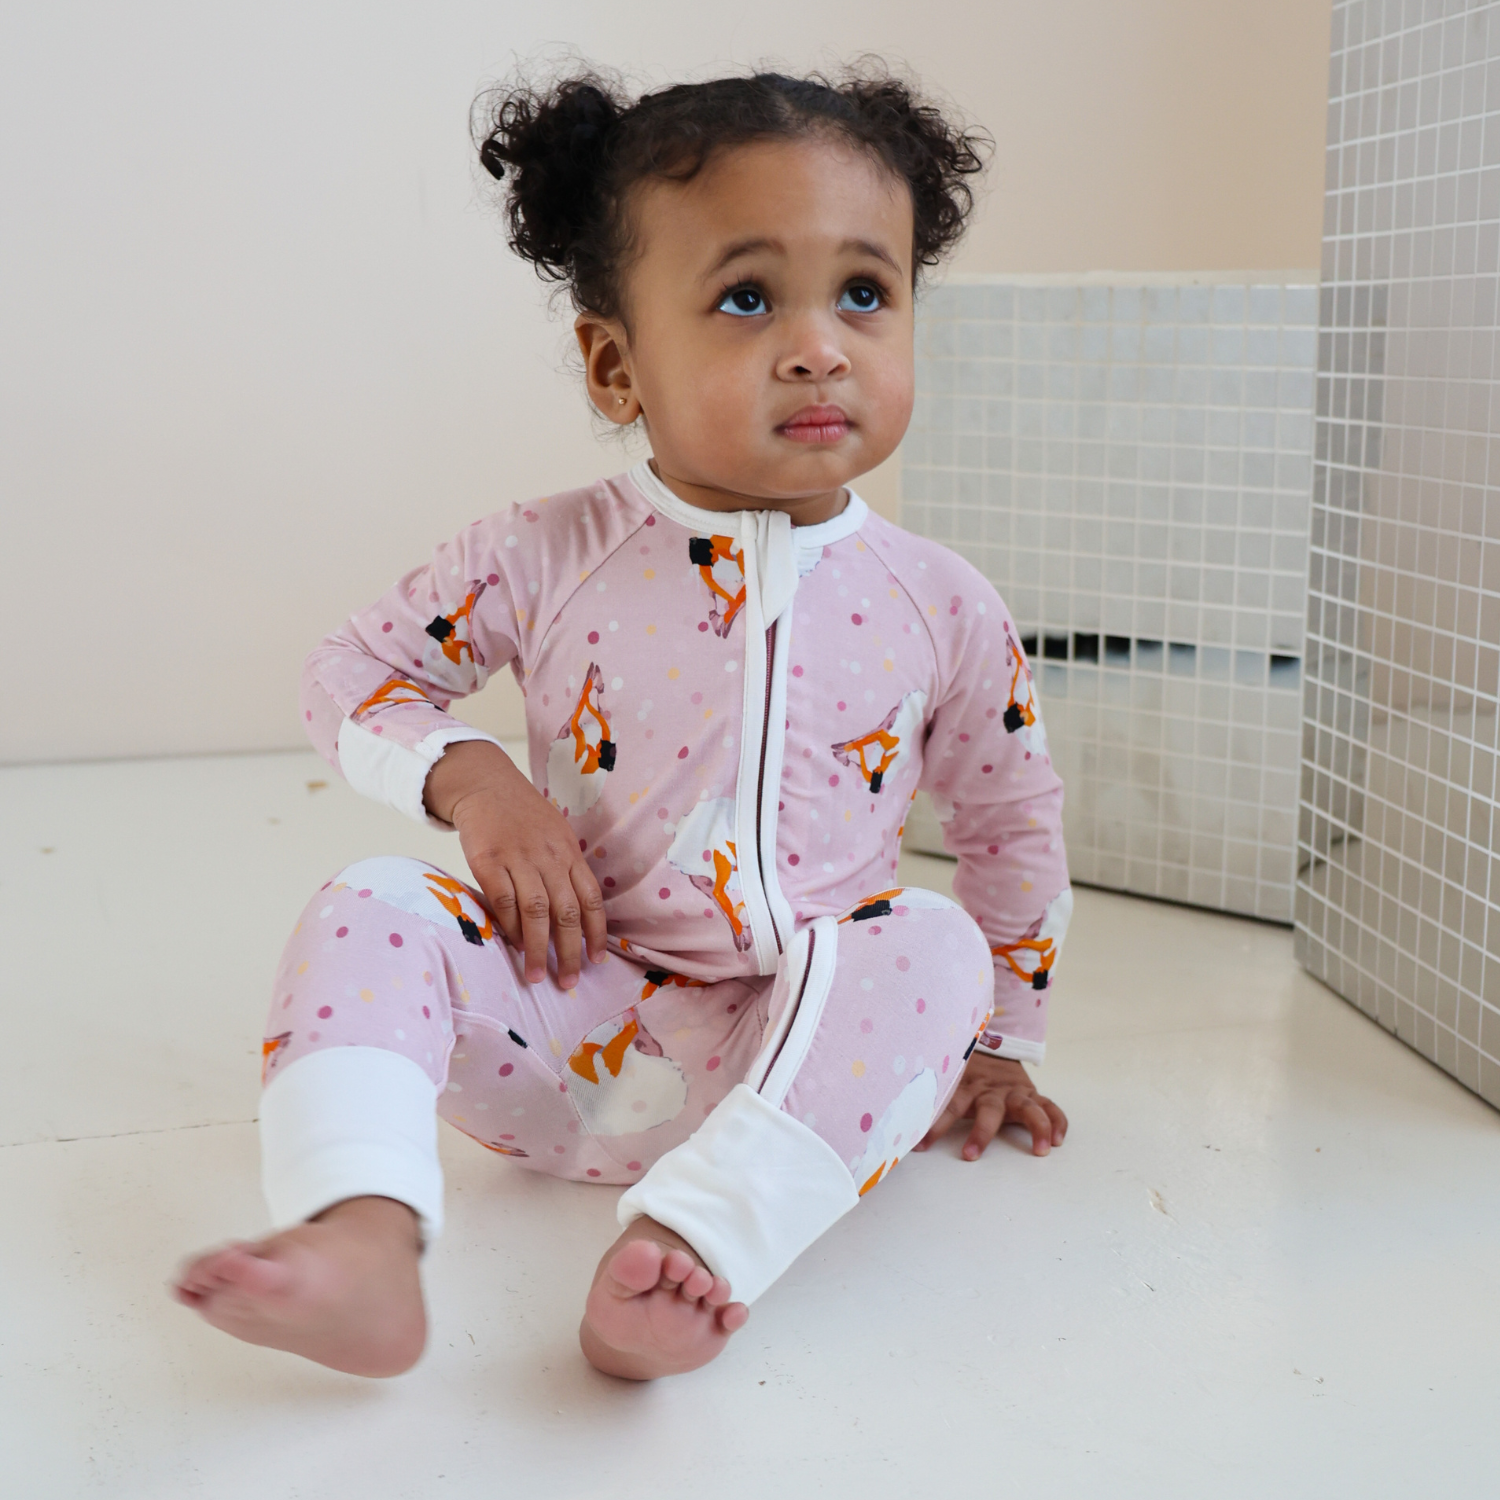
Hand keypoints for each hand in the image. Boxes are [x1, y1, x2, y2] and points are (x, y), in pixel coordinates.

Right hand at [423, 741, 606, 988]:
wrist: (485, 784)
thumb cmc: (523, 816)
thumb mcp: (556, 835)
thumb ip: (565, 870)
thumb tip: (574, 916)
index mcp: (569, 852)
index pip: (590, 898)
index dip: (596, 932)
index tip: (597, 961)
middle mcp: (548, 857)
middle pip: (566, 911)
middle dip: (569, 950)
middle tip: (568, 981)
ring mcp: (518, 858)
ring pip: (535, 911)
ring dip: (538, 947)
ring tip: (536, 975)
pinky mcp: (487, 860)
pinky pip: (503, 900)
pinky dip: (510, 925)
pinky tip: (513, 944)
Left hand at [915, 1054, 1066, 1160]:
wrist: (992, 1047)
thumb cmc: (963, 1071)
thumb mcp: (944, 1076)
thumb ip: (926, 1093)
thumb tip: (888, 1112)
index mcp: (966, 1086)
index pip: (947, 1105)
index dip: (933, 1124)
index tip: (918, 1145)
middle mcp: (991, 1090)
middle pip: (987, 1110)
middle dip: (980, 1133)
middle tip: (970, 1156)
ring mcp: (1014, 1092)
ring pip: (1028, 1107)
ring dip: (1037, 1127)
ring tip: (1041, 1150)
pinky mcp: (1033, 1095)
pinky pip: (1050, 1107)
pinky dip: (1056, 1122)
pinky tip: (1057, 1141)